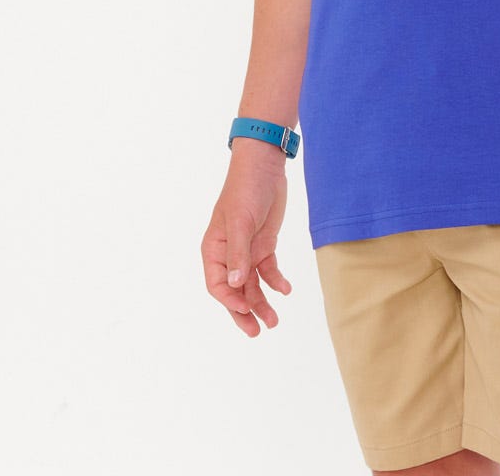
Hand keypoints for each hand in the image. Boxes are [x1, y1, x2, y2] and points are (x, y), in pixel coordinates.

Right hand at [201, 146, 292, 335]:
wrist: (265, 167)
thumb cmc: (245, 190)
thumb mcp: (241, 221)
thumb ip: (238, 253)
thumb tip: (234, 284)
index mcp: (213, 250)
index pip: (217, 285)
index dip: (230, 300)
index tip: (246, 308)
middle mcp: (228, 255)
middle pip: (234, 291)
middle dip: (244, 312)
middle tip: (257, 332)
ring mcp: (247, 251)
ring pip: (252, 285)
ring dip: (262, 302)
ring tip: (274, 321)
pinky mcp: (264, 245)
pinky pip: (268, 270)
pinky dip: (276, 281)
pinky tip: (286, 290)